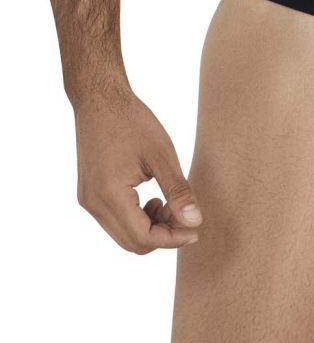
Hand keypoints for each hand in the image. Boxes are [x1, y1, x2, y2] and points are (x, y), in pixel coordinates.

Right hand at [74, 85, 202, 252]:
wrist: (99, 100)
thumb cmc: (131, 121)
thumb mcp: (162, 155)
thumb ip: (178, 191)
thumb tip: (194, 222)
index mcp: (110, 194)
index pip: (142, 238)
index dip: (172, 239)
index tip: (195, 229)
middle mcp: (93, 204)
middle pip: (132, 243)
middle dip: (163, 235)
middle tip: (186, 216)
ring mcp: (88, 201)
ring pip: (123, 235)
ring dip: (151, 228)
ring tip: (171, 204)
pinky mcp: (90, 195)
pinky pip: (115, 221)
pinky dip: (138, 219)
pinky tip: (155, 200)